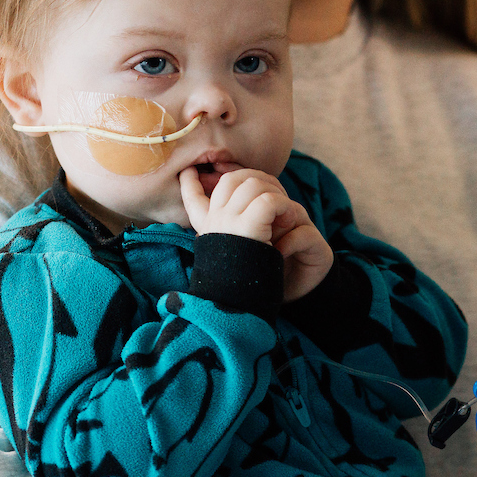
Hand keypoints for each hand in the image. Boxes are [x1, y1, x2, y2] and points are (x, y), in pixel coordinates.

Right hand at [179, 170, 332, 299]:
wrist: (240, 305)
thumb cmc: (242, 280)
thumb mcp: (229, 252)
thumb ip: (225, 233)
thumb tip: (229, 233)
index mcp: (207, 227)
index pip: (191, 197)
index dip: (190, 182)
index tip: (189, 172)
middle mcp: (213, 221)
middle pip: (231, 179)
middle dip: (258, 180)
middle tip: (276, 197)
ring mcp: (227, 221)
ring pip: (252, 183)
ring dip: (275, 193)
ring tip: (284, 214)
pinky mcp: (247, 226)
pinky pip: (269, 200)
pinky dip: (284, 206)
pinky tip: (288, 221)